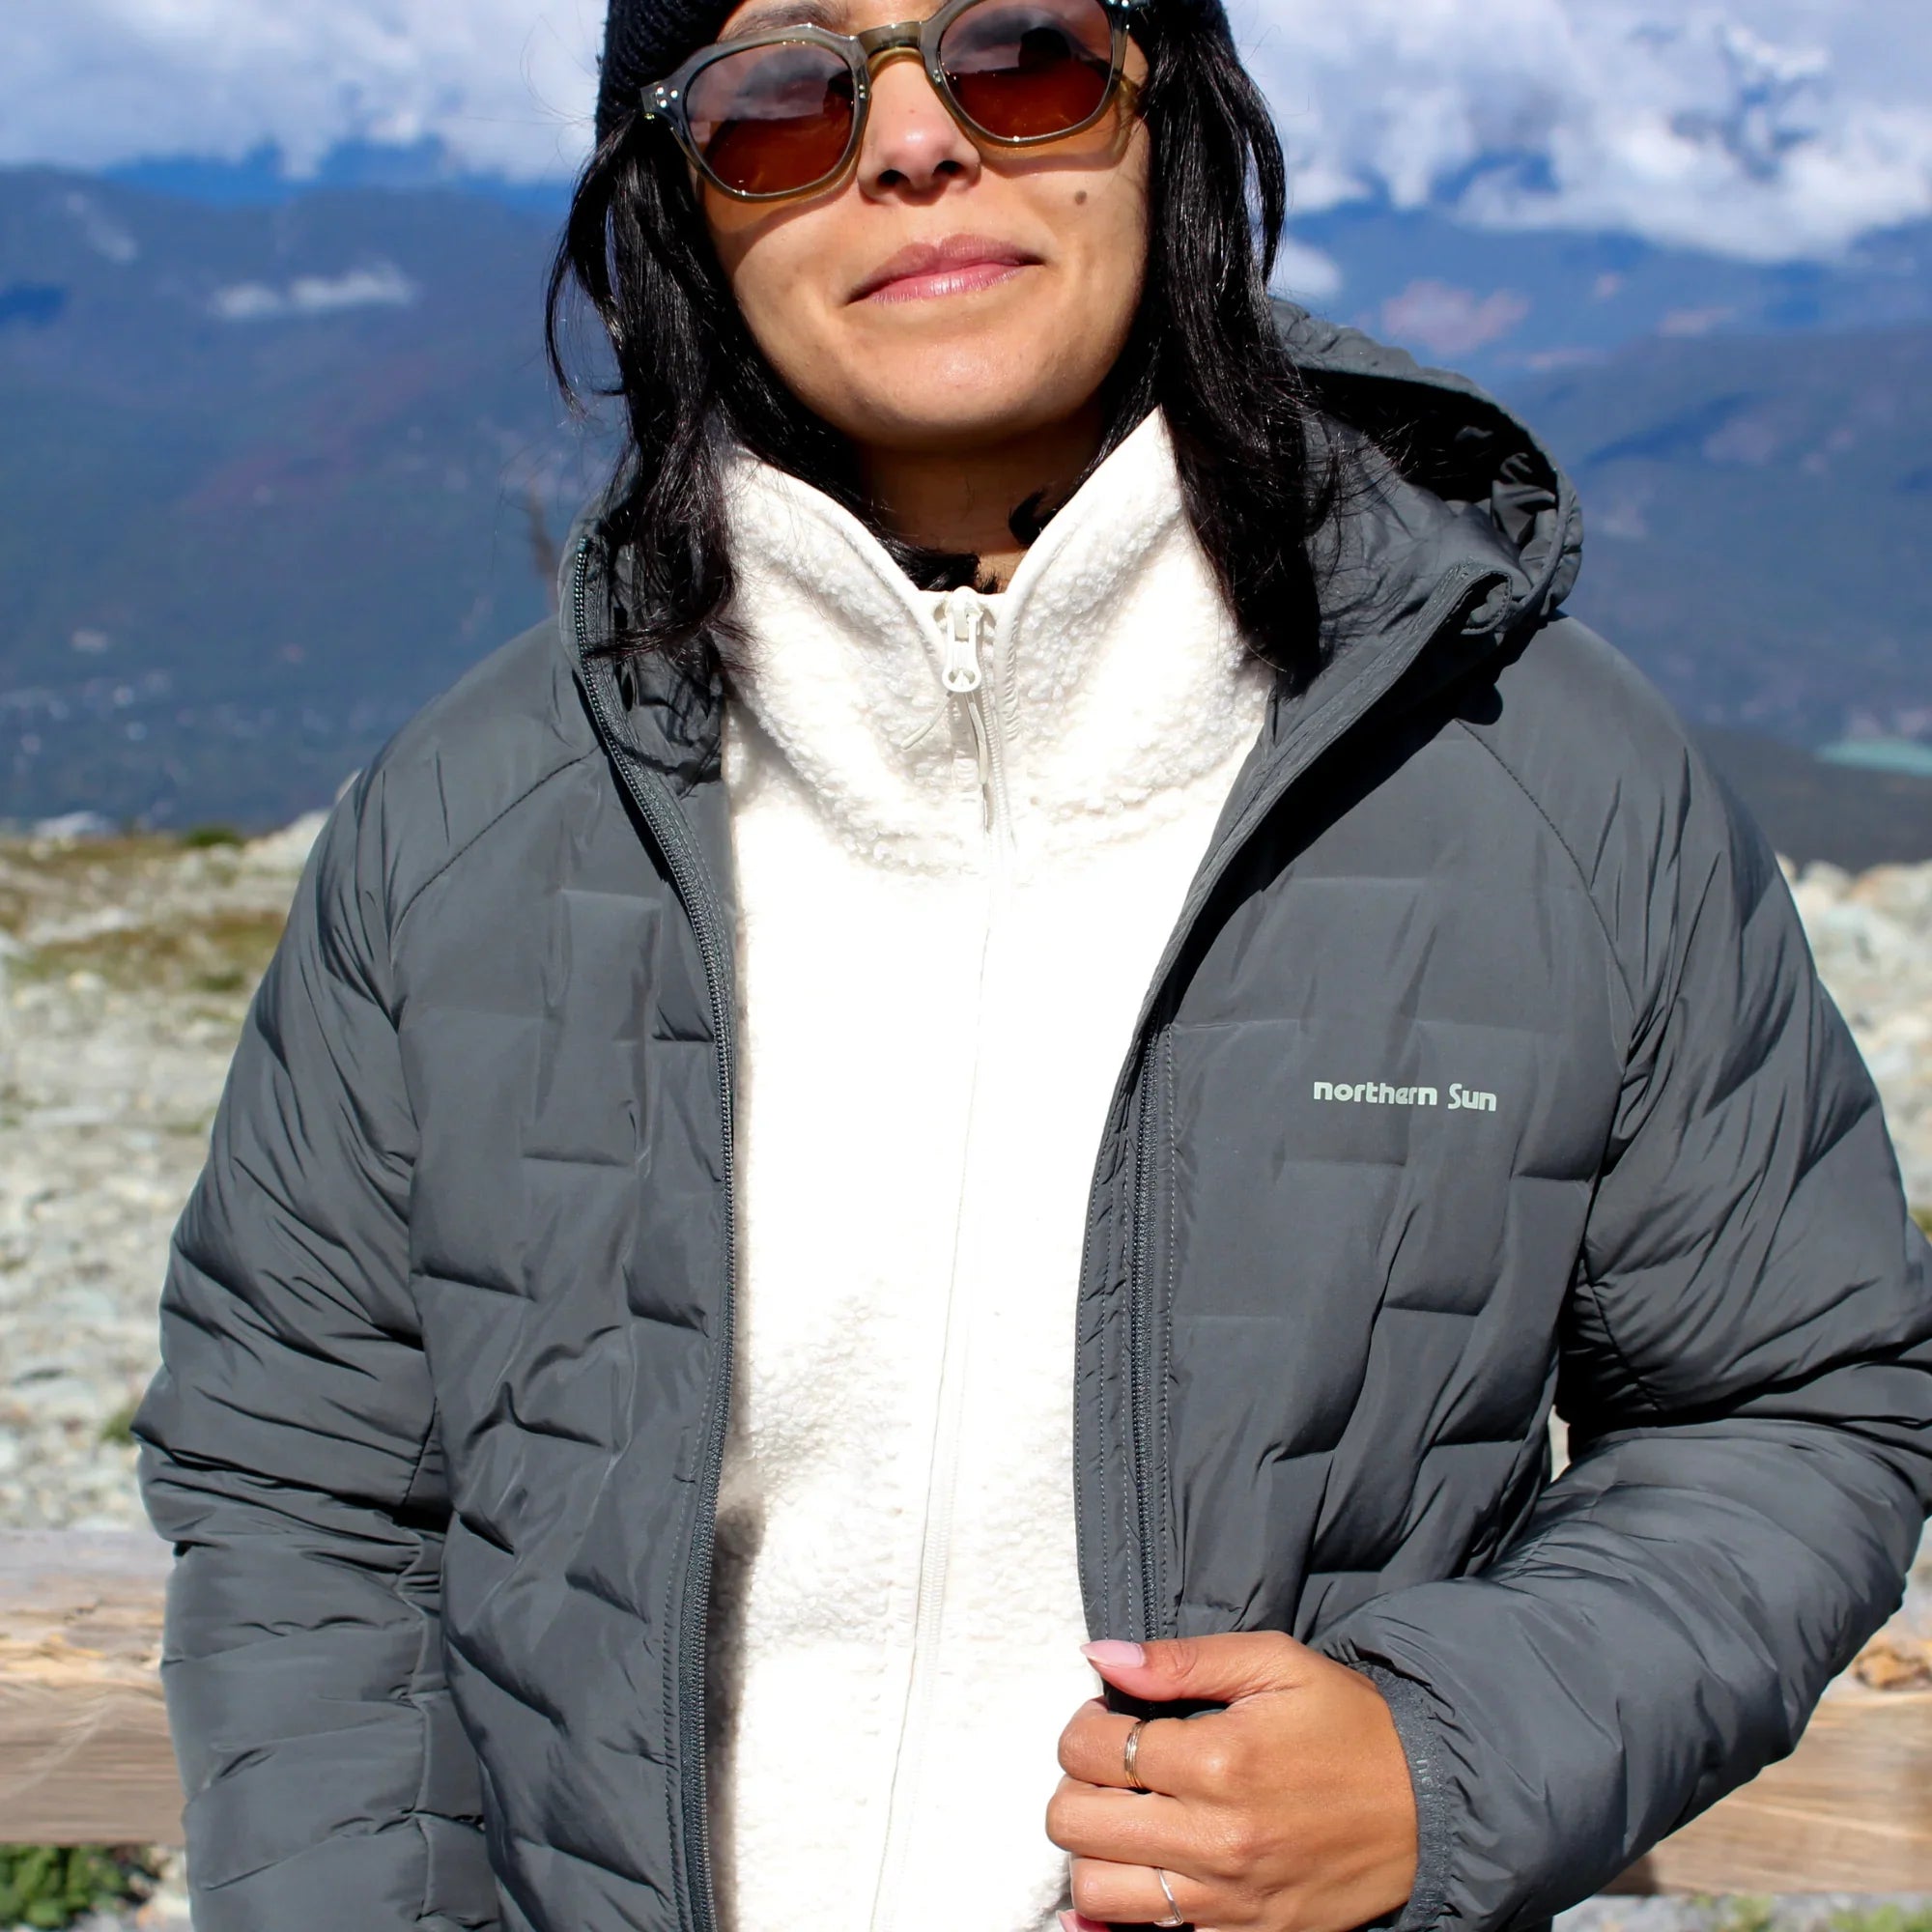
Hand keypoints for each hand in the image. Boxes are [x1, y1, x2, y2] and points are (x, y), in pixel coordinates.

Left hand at [1046, 1633, 1417, 1931]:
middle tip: (1107, 1767)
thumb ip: (1181, 1659)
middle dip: (1074, 1785)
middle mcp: (1216, 1838)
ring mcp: (1227, 1899)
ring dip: (1092, 1851)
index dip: (1083, 1724)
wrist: (1428, 1805)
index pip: (1092, 1748)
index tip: (1107, 1717)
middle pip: (1075, 1823)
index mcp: (1220, 1760)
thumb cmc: (1348, 1724)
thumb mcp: (1274, 1663)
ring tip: (1122, 1819)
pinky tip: (1138, 1872)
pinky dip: (1124, 1909)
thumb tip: (1100, 1653)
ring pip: (1096, 1891)